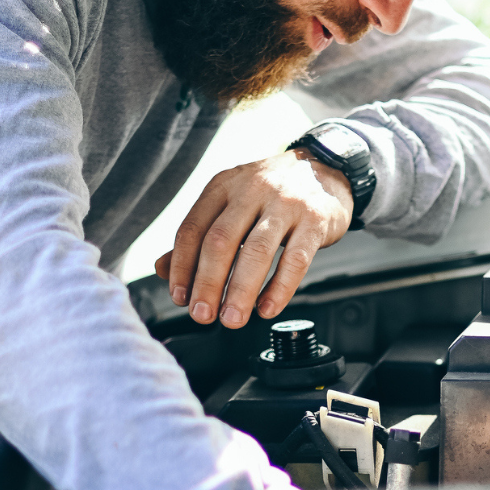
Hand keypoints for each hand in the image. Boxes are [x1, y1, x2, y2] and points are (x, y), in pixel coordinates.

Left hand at [155, 148, 353, 327]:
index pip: (193, 228)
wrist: (325, 171)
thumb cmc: (272, 194)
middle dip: (207, 284)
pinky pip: (296, 259)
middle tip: (202, 315)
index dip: (182, 266)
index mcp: (224, 186)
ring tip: (232, 318)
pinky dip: (279, 289)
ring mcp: (286, 203)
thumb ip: (199, 236)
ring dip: (240, 291)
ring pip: (257, 251)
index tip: (180, 296)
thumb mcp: (232, 204)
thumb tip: (164, 269)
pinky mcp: (316, 219)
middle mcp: (252, 190)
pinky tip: (267, 307)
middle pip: (221, 241)